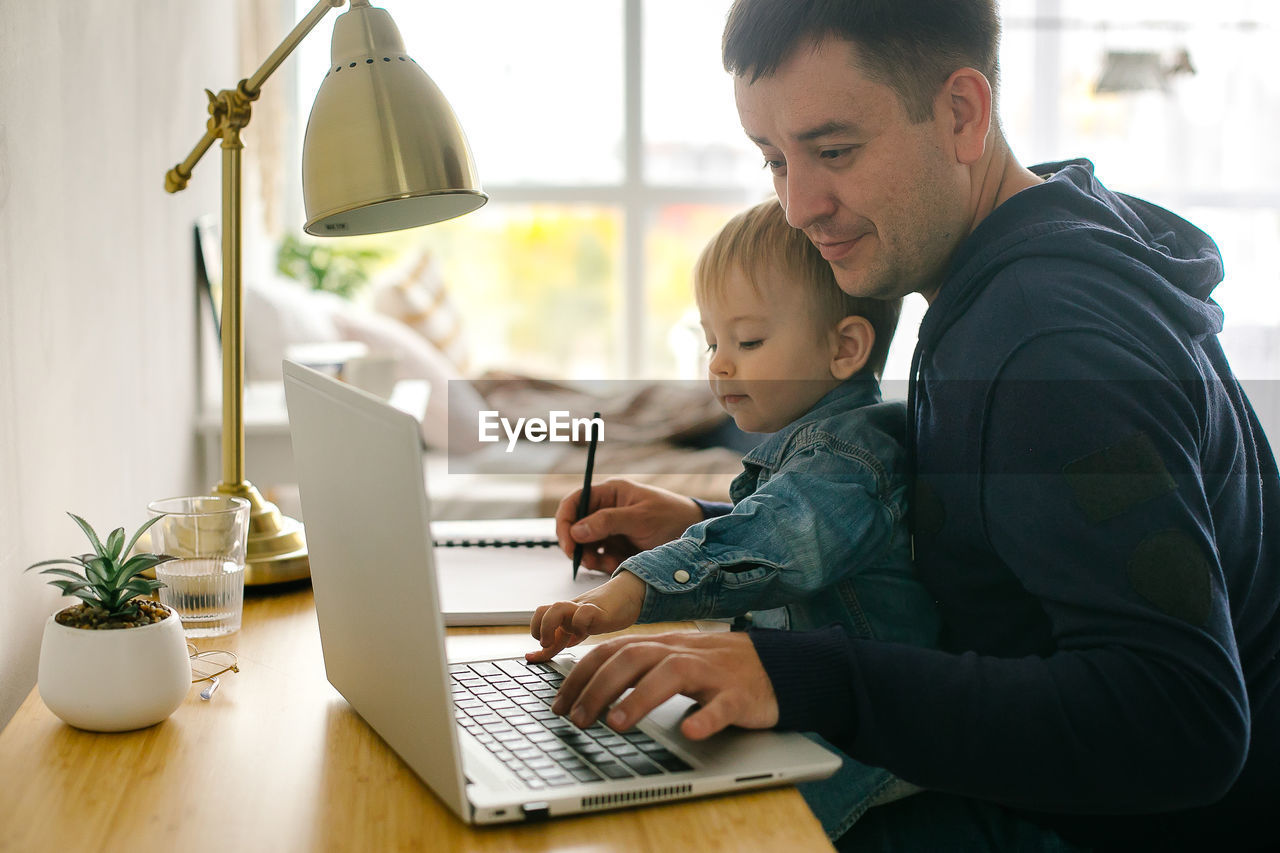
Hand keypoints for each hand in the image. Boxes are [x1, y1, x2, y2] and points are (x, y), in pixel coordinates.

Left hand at [526, 571, 647, 661]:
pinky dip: (580, 625)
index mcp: (563, 616)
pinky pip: (583, 613)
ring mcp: (583, 609)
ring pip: (557, 608)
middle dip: (538, 628)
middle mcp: (570, 611)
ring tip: (561, 641)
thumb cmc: (603, 612)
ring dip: (551, 626)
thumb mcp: (579, 628)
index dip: (534, 641)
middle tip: (546, 643)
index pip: (539, 621)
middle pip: (542, 610)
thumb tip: (542, 653)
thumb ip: (561, 640)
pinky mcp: (598, 610)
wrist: (628, 593)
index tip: (530, 657)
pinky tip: (586, 634)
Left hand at [550, 631, 778, 740]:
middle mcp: (682, 653)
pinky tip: (691, 731)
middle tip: (577, 720)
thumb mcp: (672, 660)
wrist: (777, 666)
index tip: (558, 704)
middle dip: (598, 688)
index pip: (611, 651)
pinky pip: (723, 704)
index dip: (580, 676)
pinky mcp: (740, 694)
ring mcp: (712, 672)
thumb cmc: (716, 667)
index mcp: (662, 646)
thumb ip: (636, 667)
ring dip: (639, 699)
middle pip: (633, 658)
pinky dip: (706, 718)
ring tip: (616, 724)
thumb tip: (585, 686)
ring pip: (672, 674)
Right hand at [555, 478, 703, 573]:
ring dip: (590, 557)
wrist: (695, 536)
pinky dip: (603, 564)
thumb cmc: (672, 517)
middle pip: (575, 526)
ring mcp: (610, 530)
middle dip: (576, 545)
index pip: (574, 501)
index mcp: (609, 493)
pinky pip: (599, 558)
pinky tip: (616, 564)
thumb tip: (576, 530)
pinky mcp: (616, 547)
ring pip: (584, 545)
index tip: (568, 543)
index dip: (564, 521)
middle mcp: (605, 510)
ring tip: (606, 563)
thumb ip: (608, 522)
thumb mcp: (641, 518)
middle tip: (585, 560)